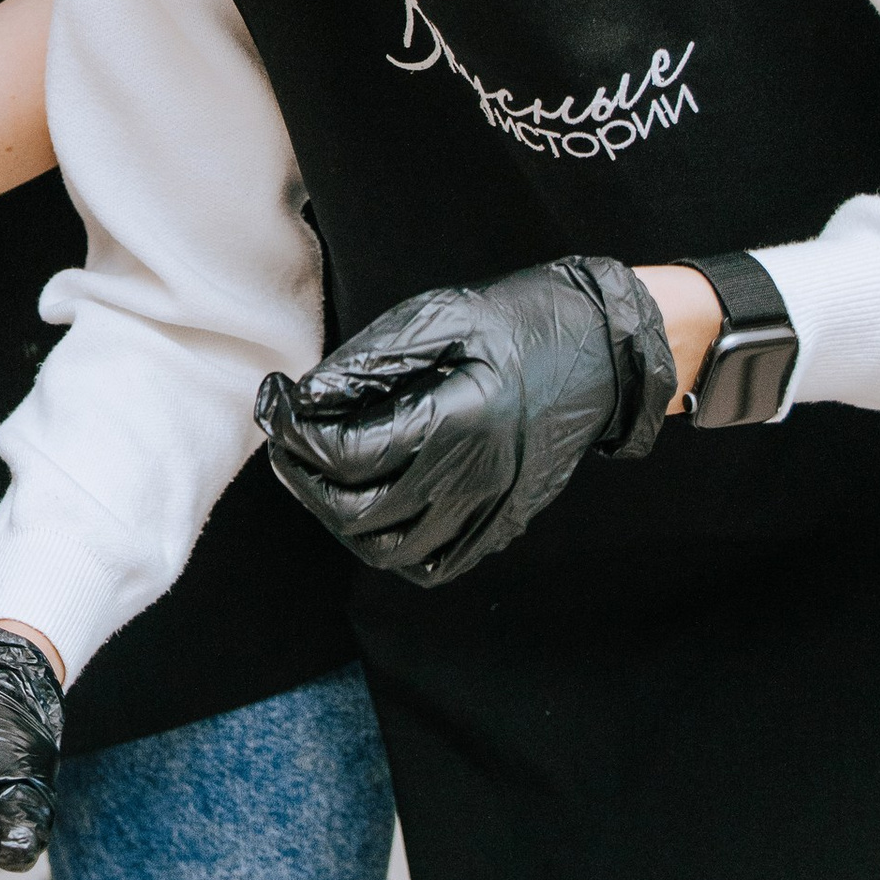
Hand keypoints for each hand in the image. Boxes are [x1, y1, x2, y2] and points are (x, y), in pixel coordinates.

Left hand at [254, 254, 676, 588]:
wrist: (602, 351)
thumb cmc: (517, 322)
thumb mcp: (439, 315)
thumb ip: (369, 361)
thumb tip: (307, 395)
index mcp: (455, 420)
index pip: (345, 454)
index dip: (293, 430)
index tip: (276, 397)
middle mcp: (472, 477)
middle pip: (354, 511)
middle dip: (301, 477)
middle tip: (287, 437)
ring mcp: (489, 509)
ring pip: (386, 549)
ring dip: (335, 515)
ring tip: (320, 470)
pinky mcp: (501, 523)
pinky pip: (431, 564)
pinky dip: (387, 547)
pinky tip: (371, 504)